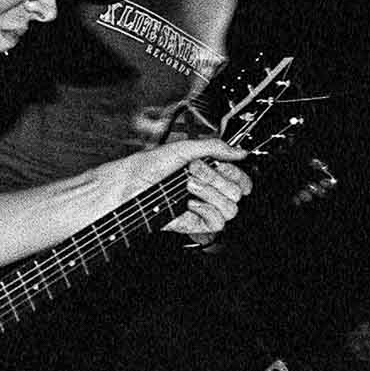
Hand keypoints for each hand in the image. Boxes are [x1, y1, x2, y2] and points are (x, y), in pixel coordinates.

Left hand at [128, 138, 251, 240]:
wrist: (129, 185)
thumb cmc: (148, 167)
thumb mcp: (183, 148)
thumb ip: (214, 147)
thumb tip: (240, 152)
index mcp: (207, 172)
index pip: (239, 178)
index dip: (237, 173)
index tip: (224, 166)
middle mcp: (206, 190)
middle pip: (236, 192)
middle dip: (215, 179)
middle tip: (193, 173)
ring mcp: (200, 207)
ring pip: (230, 208)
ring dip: (210, 194)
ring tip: (188, 186)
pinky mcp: (193, 222)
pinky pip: (217, 223)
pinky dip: (206, 211)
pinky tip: (189, 203)